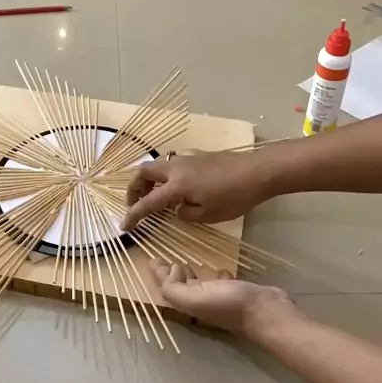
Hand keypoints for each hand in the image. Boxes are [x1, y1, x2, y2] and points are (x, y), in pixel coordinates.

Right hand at [122, 149, 272, 230]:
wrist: (259, 171)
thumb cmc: (234, 196)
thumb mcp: (208, 215)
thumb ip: (185, 214)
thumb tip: (177, 208)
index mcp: (176, 185)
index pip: (147, 202)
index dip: (133, 215)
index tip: (124, 226)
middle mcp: (176, 168)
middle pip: (142, 172)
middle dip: (133, 189)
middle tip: (136, 204)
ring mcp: (186, 159)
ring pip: (157, 166)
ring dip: (149, 181)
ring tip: (155, 198)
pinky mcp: (197, 156)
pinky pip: (172, 165)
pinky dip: (165, 177)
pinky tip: (178, 189)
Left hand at [150, 258, 292, 337]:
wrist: (265, 311)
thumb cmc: (228, 304)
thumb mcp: (193, 298)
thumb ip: (174, 288)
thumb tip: (173, 269)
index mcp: (189, 303)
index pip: (167, 287)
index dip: (159, 274)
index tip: (153, 258)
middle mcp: (201, 301)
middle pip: (181, 286)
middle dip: (172, 273)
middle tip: (166, 257)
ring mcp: (220, 297)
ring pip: (200, 284)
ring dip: (191, 274)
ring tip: (186, 263)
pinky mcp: (237, 291)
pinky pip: (222, 281)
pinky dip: (217, 275)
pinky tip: (219, 268)